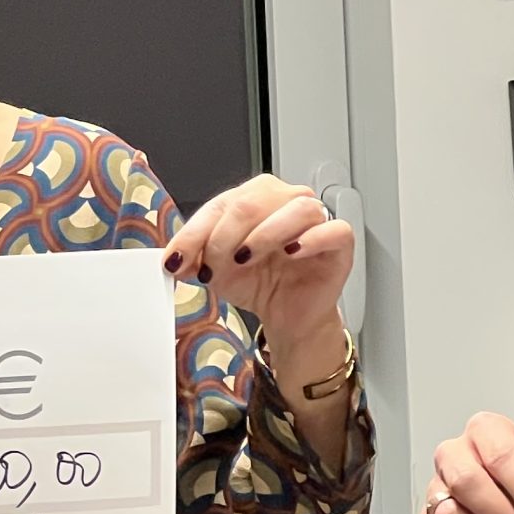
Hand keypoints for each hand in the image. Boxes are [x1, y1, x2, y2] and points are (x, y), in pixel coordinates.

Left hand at [161, 174, 354, 357]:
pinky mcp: (340, 241)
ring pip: (296, 207)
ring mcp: (316, 219)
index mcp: (252, 199)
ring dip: (264, 234)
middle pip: (253, 201)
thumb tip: (173, 258)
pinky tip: (291, 253)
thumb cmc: (257, 282)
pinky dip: (311, 238)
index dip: (194, 233)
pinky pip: (334, 229)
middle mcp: (284, 201)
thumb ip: (193, 258)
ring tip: (246, 258)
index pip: (220, 204)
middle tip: (213, 266)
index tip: (175, 259)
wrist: (286, 314)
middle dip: (223, 236)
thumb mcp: (215, 270)